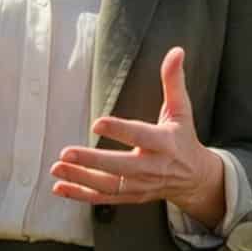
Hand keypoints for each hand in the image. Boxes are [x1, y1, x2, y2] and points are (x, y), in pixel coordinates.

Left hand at [49, 47, 224, 224]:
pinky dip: (80, 195)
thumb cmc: (183, 138)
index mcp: (164, 142)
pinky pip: (103, 199)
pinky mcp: (130, 197)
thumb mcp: (182, 110)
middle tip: (65, 153)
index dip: (119, 130)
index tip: (97, 122)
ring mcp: (140, 186)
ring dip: (80, 179)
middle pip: (120, 167)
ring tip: (56, 168)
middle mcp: (152, 167)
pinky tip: (59, 187)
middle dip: (92, 161)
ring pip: (108, 186)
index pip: (139, 135)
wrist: (194, 178)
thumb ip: (174, 80)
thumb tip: (176, 51)